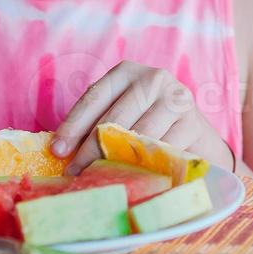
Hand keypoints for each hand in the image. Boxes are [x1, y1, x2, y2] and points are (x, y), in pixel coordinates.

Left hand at [51, 60, 232, 174]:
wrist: (195, 133)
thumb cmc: (148, 123)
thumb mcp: (121, 114)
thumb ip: (96, 124)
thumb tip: (61, 151)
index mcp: (126, 72)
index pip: (94, 98)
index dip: (73, 126)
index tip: (57, 151)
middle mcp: (152, 78)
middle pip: (115, 118)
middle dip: (91, 150)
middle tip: (76, 175)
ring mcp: (175, 98)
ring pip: (139, 135)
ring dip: (117, 162)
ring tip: (102, 181)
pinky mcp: (193, 122)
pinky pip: (163, 150)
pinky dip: (146, 168)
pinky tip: (134, 181)